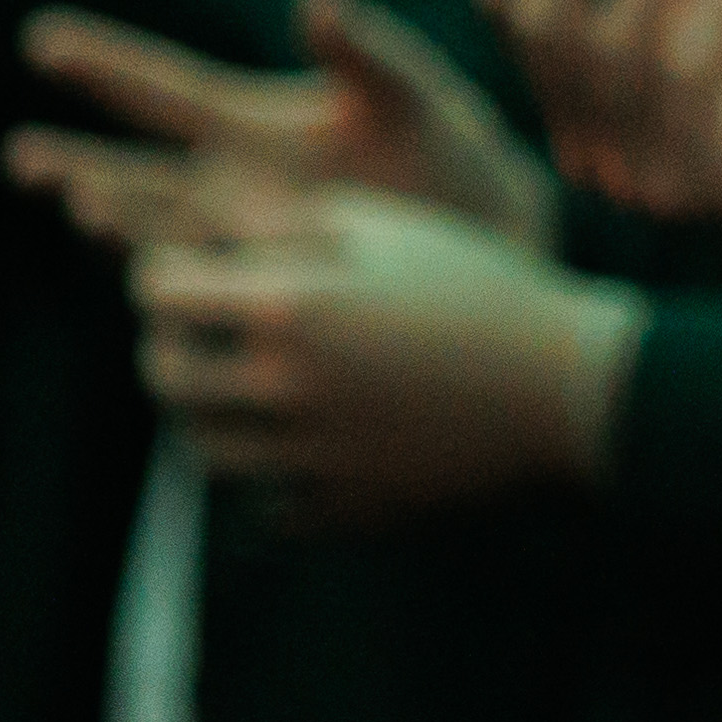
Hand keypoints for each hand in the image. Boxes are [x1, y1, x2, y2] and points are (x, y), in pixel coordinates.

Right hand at [8, 0, 555, 255]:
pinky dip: (181, 282)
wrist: (501, 242)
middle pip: (137, 170)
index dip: (105, 63)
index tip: (43, 37)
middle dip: (81, 161)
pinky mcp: (270, 295)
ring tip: (80, 206)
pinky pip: (209, 291)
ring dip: (120, 220)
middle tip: (22, 158)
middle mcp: (233, 186)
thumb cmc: (457, 158)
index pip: (164, 88)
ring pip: (160, 234)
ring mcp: (246, 246)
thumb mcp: (414, 97)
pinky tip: (152, 287)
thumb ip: (366, 52)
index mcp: (256, 125)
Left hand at [131, 186, 642, 527]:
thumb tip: (204, 211)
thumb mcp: (384, 229)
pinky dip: (267, 477)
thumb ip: (283, 218)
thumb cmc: (478, 288)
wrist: (564, 388)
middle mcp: (284, 388)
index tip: (184, 274)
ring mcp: (309, 458)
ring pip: (203, 446)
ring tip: (240, 386)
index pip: (158, 292)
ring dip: (205, 413)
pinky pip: (265, 505)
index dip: (161, 276)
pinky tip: (299, 444)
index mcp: (289, 306)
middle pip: (164, 375)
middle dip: (168, 346)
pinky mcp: (339, 510)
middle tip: (196, 333)